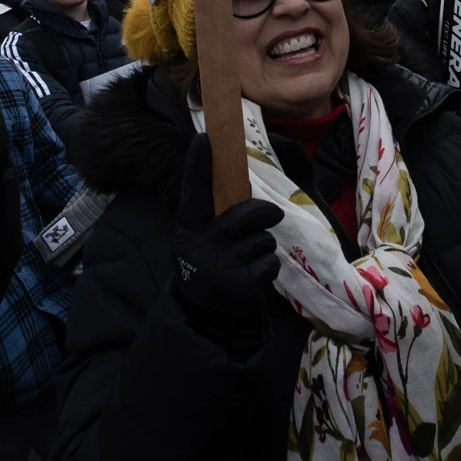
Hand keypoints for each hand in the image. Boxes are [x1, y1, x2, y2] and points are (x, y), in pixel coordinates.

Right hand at [173, 136, 281, 353]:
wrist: (211, 321)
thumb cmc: (217, 269)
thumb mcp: (208, 243)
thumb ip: (219, 218)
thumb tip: (241, 186)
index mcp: (188, 231)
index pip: (193, 193)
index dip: (198, 166)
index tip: (203, 139)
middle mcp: (197, 246)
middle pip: (246, 214)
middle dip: (266, 215)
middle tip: (272, 218)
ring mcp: (216, 267)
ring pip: (262, 241)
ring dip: (264, 250)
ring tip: (250, 262)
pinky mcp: (237, 286)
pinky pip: (269, 264)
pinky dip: (268, 270)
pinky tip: (254, 280)